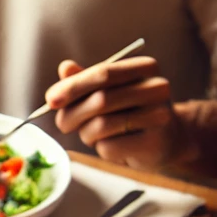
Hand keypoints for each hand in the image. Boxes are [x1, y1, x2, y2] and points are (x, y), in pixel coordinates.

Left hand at [46, 56, 176, 169]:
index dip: (73, 86)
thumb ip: (87, 80)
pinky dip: (100, 148)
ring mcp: (159, 116)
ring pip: (101, 125)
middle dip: (72, 114)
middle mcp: (157, 88)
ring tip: (91, 134)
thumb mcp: (109, 91)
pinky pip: (110, 147)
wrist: (166, 140)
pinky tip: (111, 145)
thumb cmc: (130, 111)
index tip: (50, 100)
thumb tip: (65, 67)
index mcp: (145, 67)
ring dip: (86, 134)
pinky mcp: (154, 144)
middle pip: (100, 99)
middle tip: (63, 124)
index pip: (103, 73)